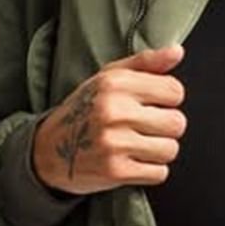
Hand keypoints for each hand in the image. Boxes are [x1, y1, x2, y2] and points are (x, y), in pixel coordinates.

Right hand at [31, 44, 187, 195]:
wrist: (48, 151)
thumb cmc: (84, 110)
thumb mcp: (109, 78)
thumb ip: (145, 63)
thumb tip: (177, 52)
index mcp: (116, 84)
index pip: (174, 91)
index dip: (168, 100)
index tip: (153, 105)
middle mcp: (114, 111)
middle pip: (176, 123)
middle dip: (166, 128)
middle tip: (145, 128)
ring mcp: (114, 142)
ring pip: (170, 149)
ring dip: (159, 151)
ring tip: (138, 146)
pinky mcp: (115, 171)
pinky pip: (159, 173)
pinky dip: (150, 171)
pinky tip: (133, 161)